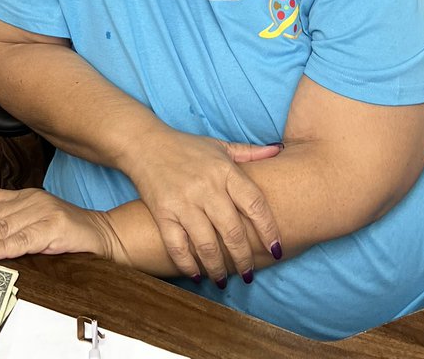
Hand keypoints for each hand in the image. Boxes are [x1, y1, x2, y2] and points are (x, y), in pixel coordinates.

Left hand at [0, 188, 113, 262]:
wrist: (100, 231)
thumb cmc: (65, 229)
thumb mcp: (34, 221)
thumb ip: (10, 224)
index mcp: (24, 196)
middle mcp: (30, 200)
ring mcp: (42, 212)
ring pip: (2, 227)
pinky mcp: (53, 228)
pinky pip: (22, 240)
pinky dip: (2, 248)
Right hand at [124, 130, 281, 282]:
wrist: (145, 143)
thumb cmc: (187, 147)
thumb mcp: (220, 146)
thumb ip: (249, 152)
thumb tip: (279, 151)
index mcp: (224, 170)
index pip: (254, 204)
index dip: (269, 230)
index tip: (277, 250)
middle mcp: (206, 187)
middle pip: (232, 231)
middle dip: (244, 258)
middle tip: (249, 274)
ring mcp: (184, 201)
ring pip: (207, 244)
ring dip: (218, 267)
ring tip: (223, 279)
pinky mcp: (163, 212)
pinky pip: (178, 246)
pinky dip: (188, 264)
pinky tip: (196, 274)